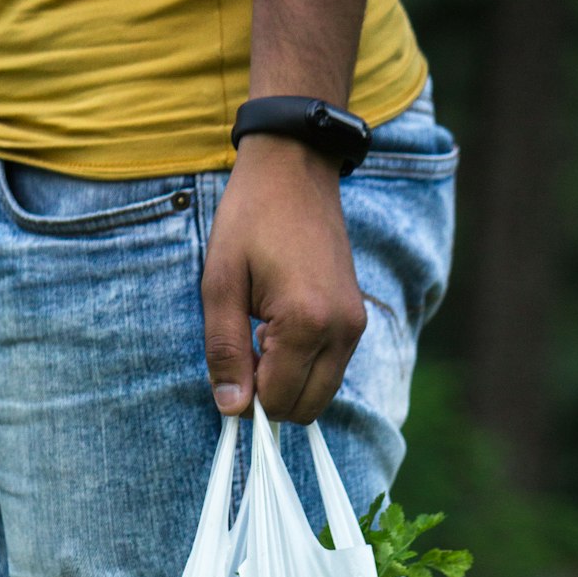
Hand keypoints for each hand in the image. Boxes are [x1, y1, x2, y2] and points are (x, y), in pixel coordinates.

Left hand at [201, 135, 366, 423]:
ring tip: (262, 337)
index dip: (247, 397)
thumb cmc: (250, 219)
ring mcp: (355, 326)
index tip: (230, 364)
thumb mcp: (220, 284)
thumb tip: (232, 408)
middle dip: (271, 397)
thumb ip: (225, 350)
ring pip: (321, 394)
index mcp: (307, 322)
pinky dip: (304, 368)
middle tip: (245, 352)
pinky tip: (281, 331)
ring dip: (288, 384)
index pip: (278, 400)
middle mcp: (342, 331)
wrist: (295, 168)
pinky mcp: (358, 320)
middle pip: (306, 408)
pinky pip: (332, 370)